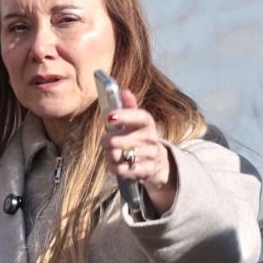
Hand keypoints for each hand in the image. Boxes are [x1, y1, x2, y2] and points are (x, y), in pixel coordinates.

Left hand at [102, 90, 176, 215]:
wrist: (157, 161)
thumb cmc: (139, 137)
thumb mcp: (136, 122)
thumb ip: (129, 107)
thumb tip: (125, 91)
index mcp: (147, 123)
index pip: (139, 117)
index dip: (124, 116)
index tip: (109, 117)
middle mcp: (151, 138)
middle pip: (118, 141)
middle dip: (106, 142)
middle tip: (105, 141)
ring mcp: (150, 156)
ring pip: (118, 156)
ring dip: (109, 155)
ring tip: (111, 153)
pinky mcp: (146, 171)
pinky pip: (122, 170)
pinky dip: (114, 167)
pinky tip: (115, 163)